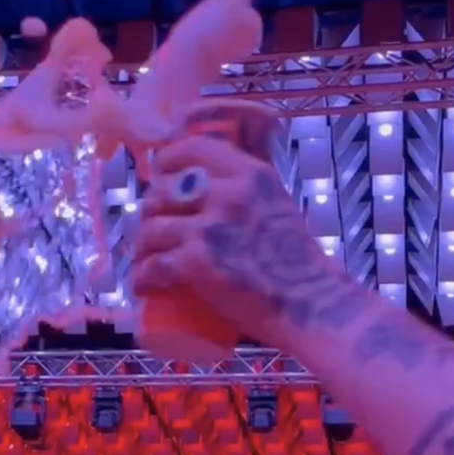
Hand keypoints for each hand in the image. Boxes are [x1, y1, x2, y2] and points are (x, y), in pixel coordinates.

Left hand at [133, 134, 362, 351]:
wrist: (312, 305)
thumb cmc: (299, 263)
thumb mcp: (276, 206)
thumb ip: (250, 193)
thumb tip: (215, 189)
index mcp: (250, 175)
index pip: (191, 150)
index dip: (166, 162)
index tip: (159, 177)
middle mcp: (229, 194)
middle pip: (163, 192)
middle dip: (150, 212)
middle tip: (152, 230)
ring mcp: (210, 228)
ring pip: (152, 229)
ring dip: (141, 247)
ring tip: (144, 259)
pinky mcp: (197, 262)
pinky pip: (154, 266)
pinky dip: (142, 278)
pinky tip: (142, 286)